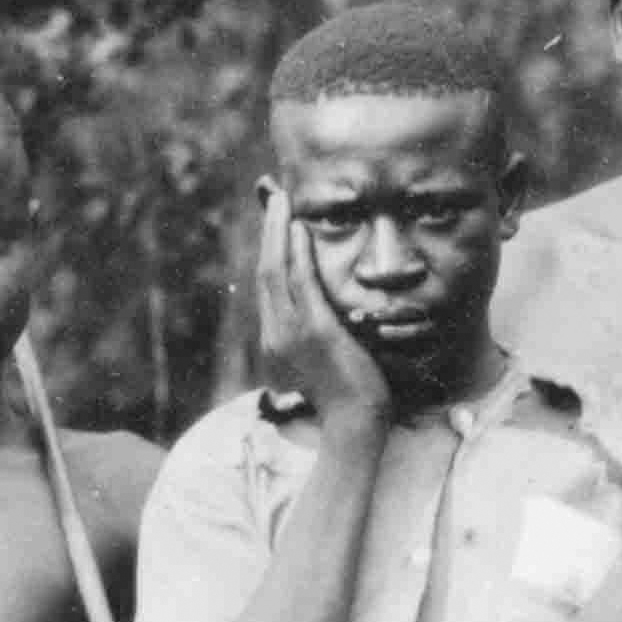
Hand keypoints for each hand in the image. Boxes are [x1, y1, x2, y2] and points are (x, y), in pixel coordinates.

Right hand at [254, 188, 391, 430]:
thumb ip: (317, 338)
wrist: (355, 424)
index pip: (269, 287)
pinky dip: (298, 252)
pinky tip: (299, 228)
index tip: (277, 224)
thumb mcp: (323, 364)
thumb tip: (327, 317)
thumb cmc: (348, 400)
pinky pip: (301, 282)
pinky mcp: (315, 331)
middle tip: (275, 197)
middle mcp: (275, 335)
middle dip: (269, 231)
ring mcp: (292, 333)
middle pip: (266, 272)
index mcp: (275, 342)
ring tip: (282, 200)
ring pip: (276, 271)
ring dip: (279, 231)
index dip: (271, 250)